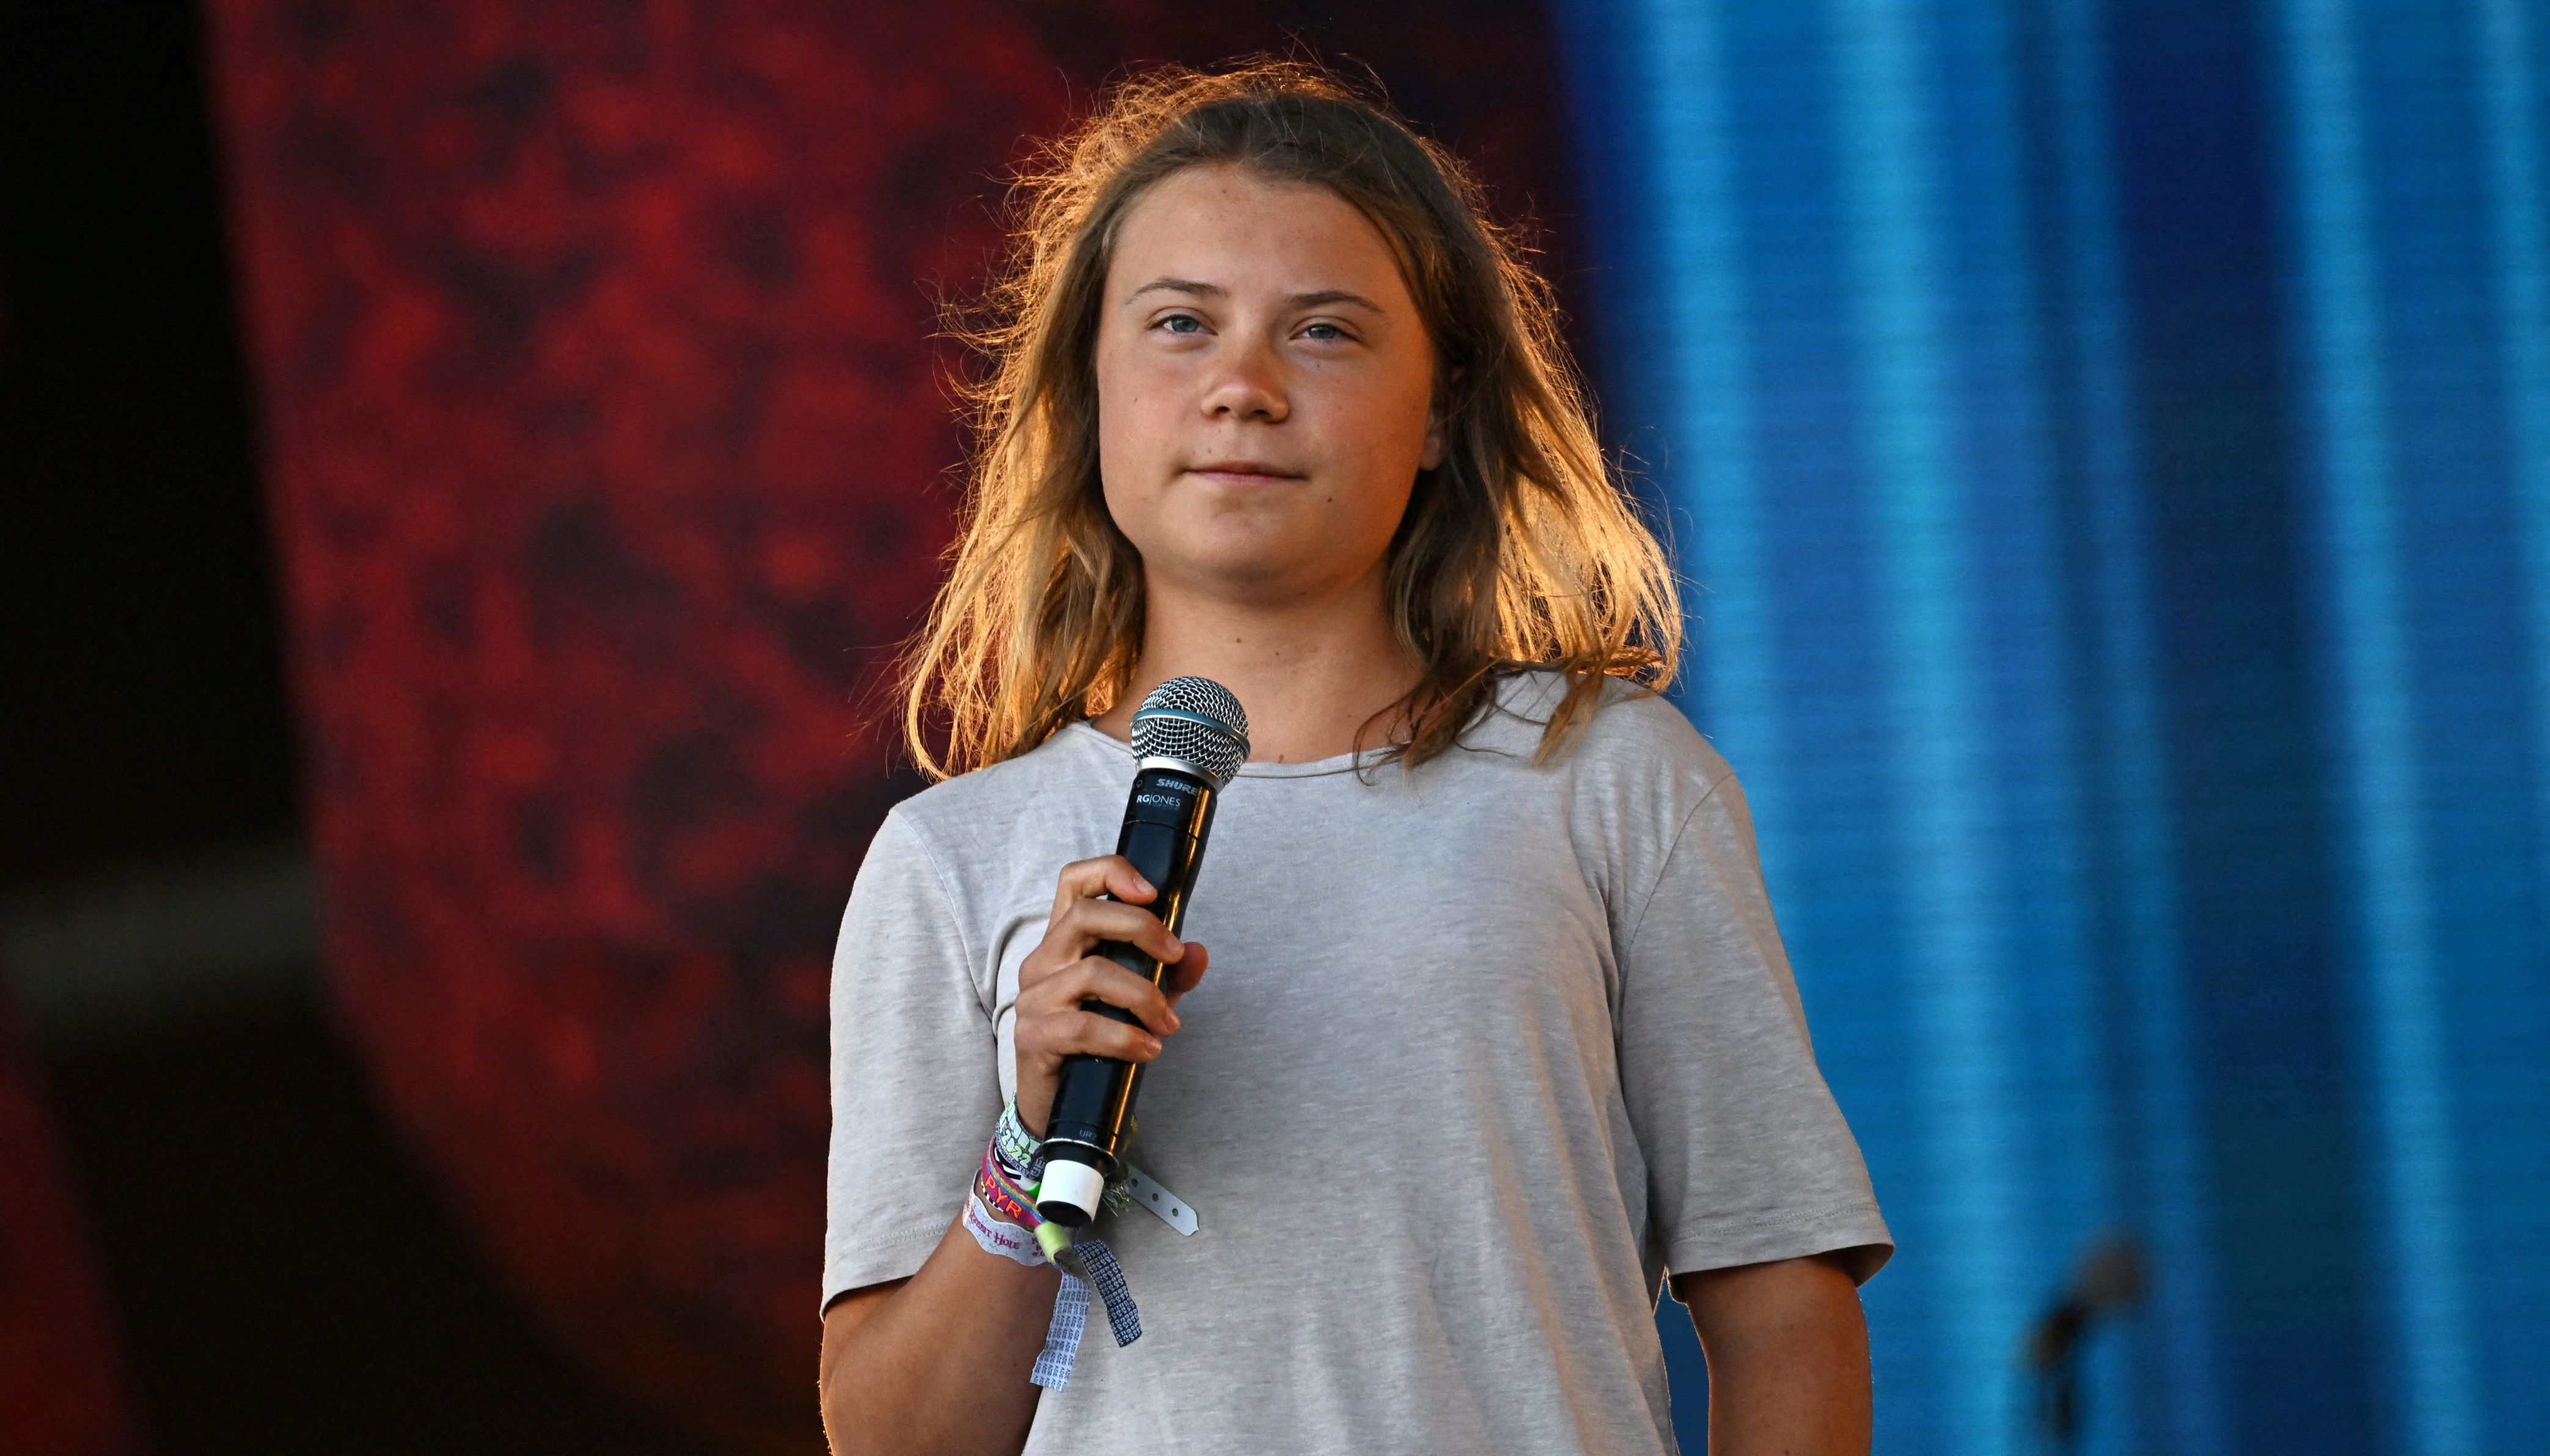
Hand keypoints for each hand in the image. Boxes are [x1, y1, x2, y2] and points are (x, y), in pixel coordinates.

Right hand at [1012, 855, 1209, 1136]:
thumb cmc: (1098, 1042)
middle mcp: (1042, 961)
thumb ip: (1170, 975)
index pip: (1074, 882)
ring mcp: (1034, 998)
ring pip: (1092, 973)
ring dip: (1143, 996)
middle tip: (1174, 957)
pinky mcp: (1034, 1036)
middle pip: (1086, 916)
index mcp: (1064, 941)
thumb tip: (1198, 953)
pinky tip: (1146, 1049)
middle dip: (1142, 929)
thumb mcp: (1142, 1001)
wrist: (1061, 1106)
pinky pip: (1085, 1026)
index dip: (1112, 872)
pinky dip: (1125, 1036)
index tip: (1152, 893)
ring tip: (1167, 1024)